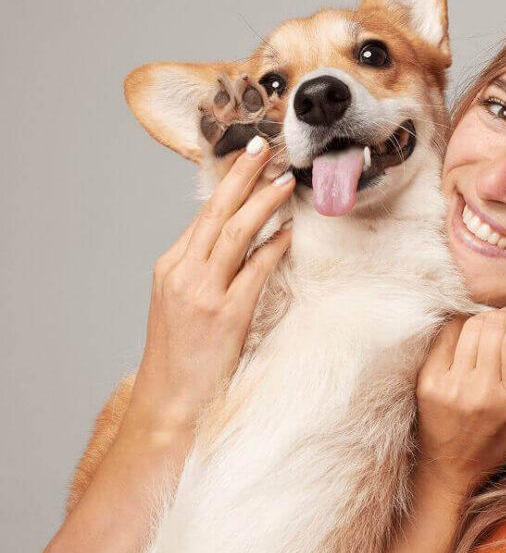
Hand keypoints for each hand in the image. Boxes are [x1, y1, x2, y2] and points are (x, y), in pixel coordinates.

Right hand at [124, 137, 294, 434]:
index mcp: (171, 267)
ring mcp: (203, 292)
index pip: (204, 215)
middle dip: (242, 175)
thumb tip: (239, 240)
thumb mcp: (181, 304)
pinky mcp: (226, 315)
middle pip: (217, 212)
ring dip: (264, 202)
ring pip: (236, 233)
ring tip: (285, 180)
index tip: (247, 159)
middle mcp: (183, 272)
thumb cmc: (179, 356)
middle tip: (264, 146)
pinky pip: (255, 270)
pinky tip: (290, 232)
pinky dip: (274, 247)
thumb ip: (204, 270)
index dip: (228, 184)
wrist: (168, 405)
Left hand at [415, 304, 505, 496]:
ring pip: (469, 327)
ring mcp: (451, 385)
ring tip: (492, 323)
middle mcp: (480, 391)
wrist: (451, 469)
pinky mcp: (428, 382)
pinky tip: (468, 333)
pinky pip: (446, 336)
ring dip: (484, 317)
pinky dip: (460, 328)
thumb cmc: (497, 443)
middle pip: (492, 327)